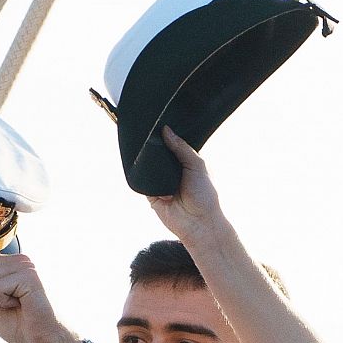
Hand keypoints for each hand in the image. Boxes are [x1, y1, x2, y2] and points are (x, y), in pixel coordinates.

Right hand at [147, 127, 233, 246]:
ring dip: (145, 158)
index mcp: (184, 163)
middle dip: (152, 144)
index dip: (164, 135)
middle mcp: (171, 171)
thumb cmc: (204, 195)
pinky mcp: (150, 193)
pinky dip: (139, 172)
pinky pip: (141, 179)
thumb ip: (182, 148)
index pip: (170, 145)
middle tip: (144, 127)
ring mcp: (159, 182)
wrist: (199, 222)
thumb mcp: (197, 166)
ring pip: (147, 165)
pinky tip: (137, 161)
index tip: (155, 120)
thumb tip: (166, 130)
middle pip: (157, 153)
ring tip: (139, 142)